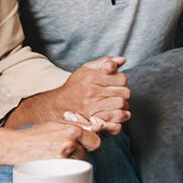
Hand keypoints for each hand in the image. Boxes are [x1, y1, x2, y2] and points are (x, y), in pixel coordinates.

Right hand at [0, 121, 99, 166]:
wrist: (17, 146)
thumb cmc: (36, 134)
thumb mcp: (57, 124)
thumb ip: (75, 126)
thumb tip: (92, 130)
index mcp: (73, 130)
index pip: (95, 141)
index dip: (92, 144)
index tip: (88, 145)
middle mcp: (70, 142)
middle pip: (88, 153)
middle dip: (81, 152)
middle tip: (68, 152)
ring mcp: (63, 156)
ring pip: (78, 162)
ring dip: (72, 161)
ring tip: (58, 157)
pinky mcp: (56, 167)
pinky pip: (68, 170)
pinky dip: (64, 169)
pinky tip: (55, 165)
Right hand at [12, 56, 130, 133]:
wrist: (57, 106)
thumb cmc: (74, 87)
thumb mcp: (86, 69)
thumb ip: (104, 62)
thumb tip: (122, 60)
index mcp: (92, 78)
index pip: (121, 78)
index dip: (121, 81)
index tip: (115, 84)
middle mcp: (92, 92)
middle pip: (124, 92)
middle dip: (124, 94)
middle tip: (117, 96)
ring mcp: (92, 108)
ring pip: (121, 106)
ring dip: (123, 106)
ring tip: (116, 105)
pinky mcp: (93, 122)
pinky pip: (116, 120)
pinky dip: (120, 118)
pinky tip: (116, 116)